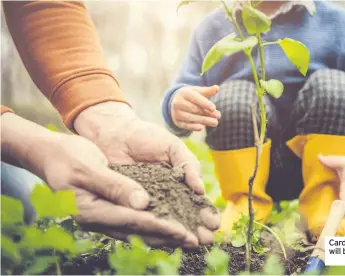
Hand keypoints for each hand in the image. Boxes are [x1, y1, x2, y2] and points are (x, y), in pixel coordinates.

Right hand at [1, 113, 197, 246]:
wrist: (50, 155)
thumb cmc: (67, 157)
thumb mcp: (89, 167)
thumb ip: (115, 186)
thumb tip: (143, 203)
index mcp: (92, 211)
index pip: (133, 221)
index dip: (160, 227)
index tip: (184, 232)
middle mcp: (98, 219)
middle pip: (139, 231)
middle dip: (168, 237)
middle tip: (194, 242)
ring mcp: (102, 217)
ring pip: (138, 230)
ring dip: (164, 235)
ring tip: (187, 239)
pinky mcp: (108, 210)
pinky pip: (133, 222)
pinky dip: (152, 225)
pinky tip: (168, 226)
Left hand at [74, 102, 219, 244]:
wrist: (116, 134)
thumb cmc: (147, 137)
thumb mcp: (173, 147)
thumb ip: (188, 165)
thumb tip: (200, 190)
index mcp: (180, 182)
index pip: (196, 202)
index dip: (206, 213)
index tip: (215, 223)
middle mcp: (166, 197)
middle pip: (184, 217)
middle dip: (197, 229)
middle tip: (206, 240)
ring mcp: (148, 203)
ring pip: (166, 223)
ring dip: (179, 235)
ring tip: (191, 244)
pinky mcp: (130, 207)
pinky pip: (142, 221)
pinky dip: (153, 231)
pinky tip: (164, 240)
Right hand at [171, 85, 220, 130]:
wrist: (176, 102)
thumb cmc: (191, 96)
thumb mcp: (197, 91)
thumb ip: (207, 91)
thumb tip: (217, 88)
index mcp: (184, 93)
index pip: (195, 98)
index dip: (204, 103)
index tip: (214, 108)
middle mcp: (178, 102)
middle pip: (194, 109)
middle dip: (207, 113)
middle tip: (218, 116)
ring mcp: (176, 113)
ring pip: (191, 118)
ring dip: (204, 121)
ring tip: (215, 122)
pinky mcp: (177, 121)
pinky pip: (186, 125)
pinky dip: (194, 127)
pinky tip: (201, 128)